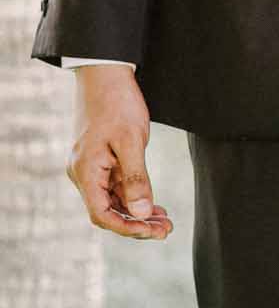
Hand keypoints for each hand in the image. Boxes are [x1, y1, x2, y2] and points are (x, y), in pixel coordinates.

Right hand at [67, 67, 171, 240]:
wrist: (106, 74)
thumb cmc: (117, 103)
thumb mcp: (132, 141)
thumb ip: (136, 179)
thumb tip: (141, 213)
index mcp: (86, 172)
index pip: (102, 214)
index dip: (126, 228)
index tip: (153, 232)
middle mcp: (83, 174)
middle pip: (108, 211)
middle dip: (136, 224)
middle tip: (167, 230)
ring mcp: (91, 168)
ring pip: (113, 201)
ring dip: (137, 213)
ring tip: (165, 222)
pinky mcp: (101, 161)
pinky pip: (116, 188)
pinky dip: (134, 198)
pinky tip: (154, 205)